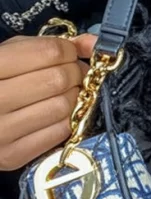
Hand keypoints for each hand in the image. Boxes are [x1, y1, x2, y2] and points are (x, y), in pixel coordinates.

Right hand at [0, 33, 96, 170]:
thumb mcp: (12, 54)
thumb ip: (48, 46)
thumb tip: (93, 43)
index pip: (50, 52)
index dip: (69, 50)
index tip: (70, 53)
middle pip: (59, 79)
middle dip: (75, 73)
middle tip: (73, 73)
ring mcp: (2, 130)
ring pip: (64, 106)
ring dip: (75, 96)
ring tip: (65, 92)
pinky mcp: (12, 155)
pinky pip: (60, 132)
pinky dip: (68, 119)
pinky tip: (57, 112)